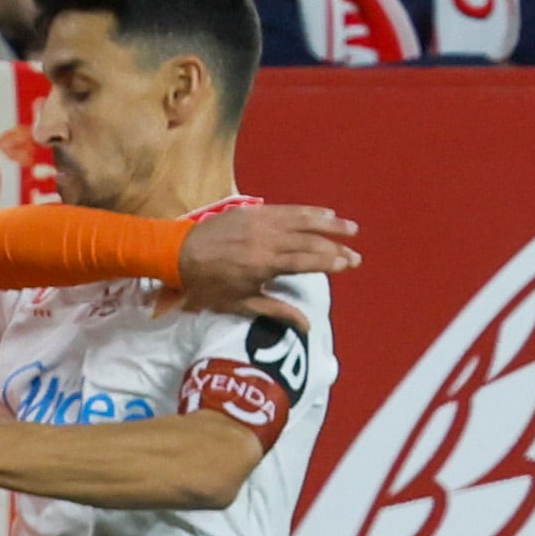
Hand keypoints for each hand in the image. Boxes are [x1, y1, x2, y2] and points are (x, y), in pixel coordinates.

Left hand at [174, 205, 359, 328]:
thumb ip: (277, 312)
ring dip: (329, 223)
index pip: (307, 262)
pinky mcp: (254, 210)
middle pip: (310, 241)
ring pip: (302, 220)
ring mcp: (260, 222)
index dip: (331, 263)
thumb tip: (308, 326)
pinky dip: (307, 210)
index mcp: (264, 265)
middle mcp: (266, 240)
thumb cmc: (209, 286)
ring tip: (351, 228)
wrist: (178, 255)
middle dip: (336, 247)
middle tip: (356, 254)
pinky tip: (325, 212)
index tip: (350, 264)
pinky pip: (286, 208)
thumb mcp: (241, 305)